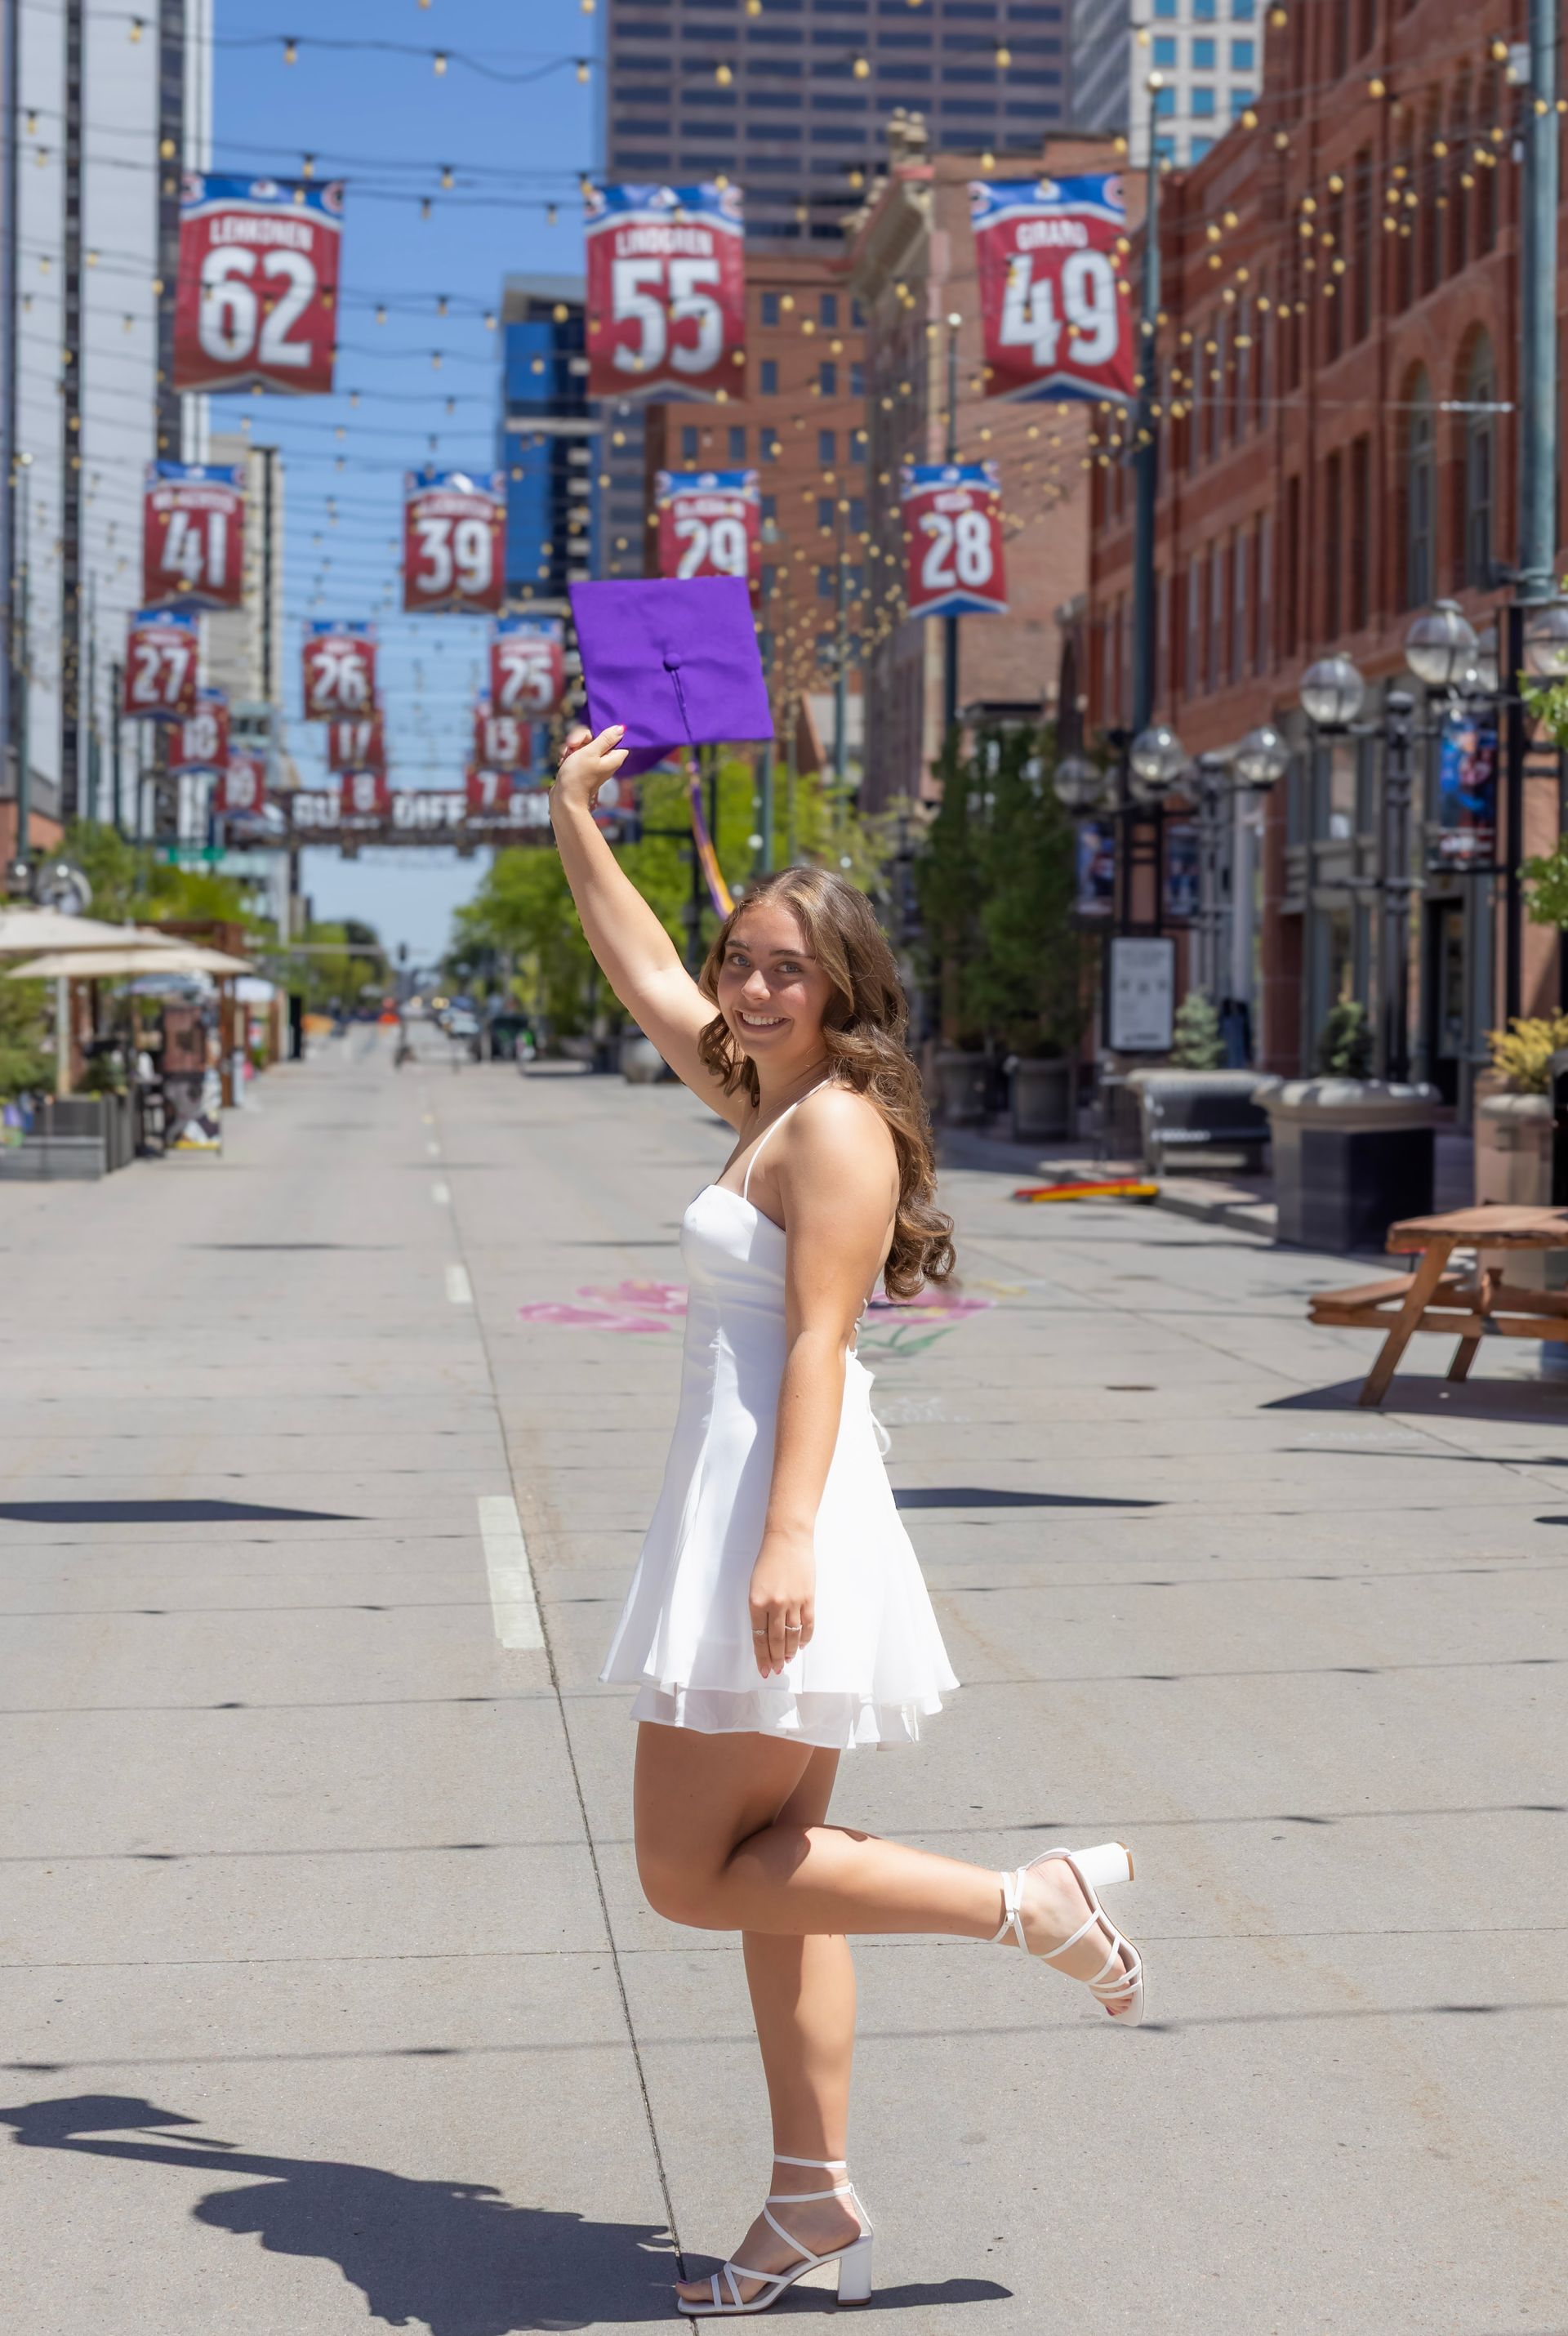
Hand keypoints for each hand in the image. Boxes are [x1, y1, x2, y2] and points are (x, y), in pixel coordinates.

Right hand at [553, 723, 625, 810]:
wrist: (563, 798)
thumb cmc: (578, 776)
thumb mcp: (591, 752)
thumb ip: (606, 739)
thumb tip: (621, 728)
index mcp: (613, 758)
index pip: (614, 738)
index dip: (602, 733)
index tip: (591, 736)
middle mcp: (604, 760)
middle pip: (595, 738)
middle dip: (580, 739)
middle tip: (573, 745)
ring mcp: (592, 764)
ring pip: (582, 745)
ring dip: (571, 747)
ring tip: (567, 757)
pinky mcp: (581, 767)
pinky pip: (576, 754)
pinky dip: (568, 755)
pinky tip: (563, 762)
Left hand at [748, 1528, 815, 1676]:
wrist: (788, 1539)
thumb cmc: (768, 1559)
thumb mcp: (755, 1584)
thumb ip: (759, 1608)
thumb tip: (765, 1631)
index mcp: (756, 1602)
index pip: (759, 1637)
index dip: (762, 1656)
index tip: (764, 1670)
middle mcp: (774, 1605)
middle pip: (776, 1641)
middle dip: (775, 1659)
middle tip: (776, 1671)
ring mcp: (793, 1602)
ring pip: (792, 1636)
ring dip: (789, 1651)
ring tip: (787, 1661)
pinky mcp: (808, 1598)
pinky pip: (808, 1624)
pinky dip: (805, 1638)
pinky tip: (800, 1645)